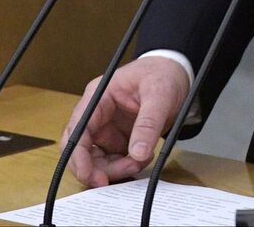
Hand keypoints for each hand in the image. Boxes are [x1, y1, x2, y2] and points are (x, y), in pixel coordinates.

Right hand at [60, 55, 189, 187]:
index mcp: (98, 96)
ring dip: (114, 169)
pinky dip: (125, 166)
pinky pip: (113, 160)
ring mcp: (107, 127)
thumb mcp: (159, 94)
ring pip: (97, 159)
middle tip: (113, 179)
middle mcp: (97, 113)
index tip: (88, 175)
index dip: (78, 155)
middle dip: (95, 168)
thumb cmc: (162, 74)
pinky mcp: (118, 138)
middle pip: (82, 149)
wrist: (176, 73)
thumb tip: (138, 153)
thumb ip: (148, 123)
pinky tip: (142, 158)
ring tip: (139, 162)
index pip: (77, 129)